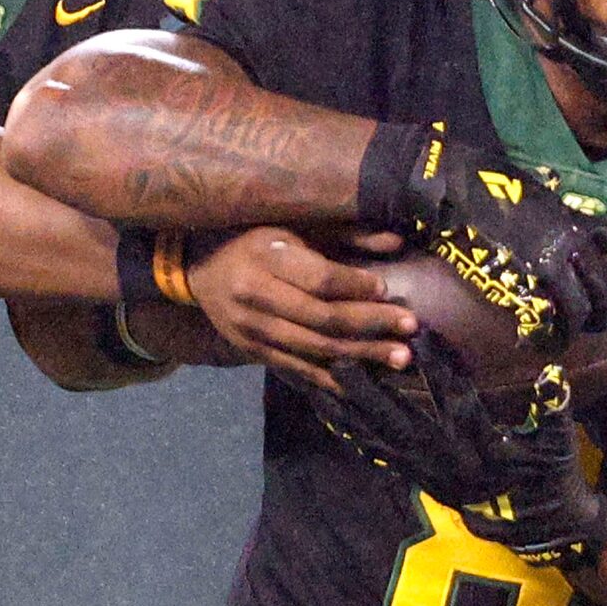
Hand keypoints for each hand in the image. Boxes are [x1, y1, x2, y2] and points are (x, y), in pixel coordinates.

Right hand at [185, 226, 417, 390]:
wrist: (196, 266)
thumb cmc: (251, 236)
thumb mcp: (292, 223)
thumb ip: (343, 232)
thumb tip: (397, 240)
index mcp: (265, 256)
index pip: (317, 279)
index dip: (355, 286)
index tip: (386, 288)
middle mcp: (255, 295)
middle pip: (321, 318)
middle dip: (370, 325)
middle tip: (410, 328)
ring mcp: (252, 329)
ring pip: (313, 348)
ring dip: (360, 355)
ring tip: (399, 358)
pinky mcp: (252, 350)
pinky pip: (296, 368)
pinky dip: (330, 376)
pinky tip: (361, 382)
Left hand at [309, 335, 606, 566]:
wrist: (537, 526)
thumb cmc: (550, 478)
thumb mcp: (559, 448)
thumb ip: (554, 413)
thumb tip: (554, 375)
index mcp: (481, 448)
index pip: (455, 401)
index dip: (437, 367)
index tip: (417, 333)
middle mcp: (446, 460)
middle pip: (399, 421)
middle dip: (368, 390)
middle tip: (340, 356)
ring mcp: (426, 470)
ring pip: (378, 438)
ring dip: (346, 409)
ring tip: (314, 378)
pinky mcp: (416, 476)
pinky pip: (375, 453)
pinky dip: (349, 430)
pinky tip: (324, 409)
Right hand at [361, 125, 606, 338]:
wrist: (457, 184)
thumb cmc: (489, 185)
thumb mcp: (537, 198)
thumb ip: (555, 220)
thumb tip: (560, 234)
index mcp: (574, 218)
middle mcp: (571, 240)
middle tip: (596, 322)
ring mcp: (550, 260)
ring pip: (585, 307)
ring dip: (581, 327)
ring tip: (568, 336)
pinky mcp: (526, 278)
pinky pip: (554, 317)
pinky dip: (553, 335)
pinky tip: (544, 343)